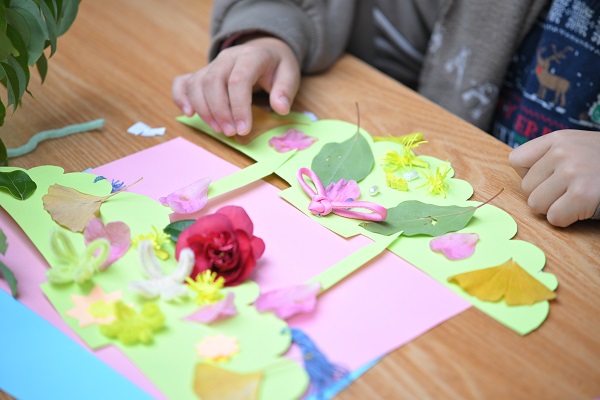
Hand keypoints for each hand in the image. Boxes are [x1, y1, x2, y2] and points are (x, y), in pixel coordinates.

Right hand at [172, 37, 299, 135]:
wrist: (264, 51)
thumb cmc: (276, 67)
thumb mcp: (289, 74)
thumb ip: (285, 90)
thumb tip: (280, 108)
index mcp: (250, 56)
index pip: (238, 80)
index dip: (239, 107)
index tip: (243, 129)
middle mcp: (227, 58)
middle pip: (213, 82)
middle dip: (220, 111)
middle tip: (231, 133)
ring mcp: (211, 65)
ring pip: (197, 84)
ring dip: (204, 110)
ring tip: (219, 130)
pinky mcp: (201, 73)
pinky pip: (183, 83)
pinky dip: (181, 98)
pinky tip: (188, 114)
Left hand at [509, 129, 599, 226]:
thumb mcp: (579, 147)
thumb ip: (550, 156)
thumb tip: (523, 176)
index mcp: (558, 139)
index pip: (516, 160)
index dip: (530, 175)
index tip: (550, 178)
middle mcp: (562, 152)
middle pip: (526, 188)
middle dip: (545, 195)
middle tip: (571, 191)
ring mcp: (572, 172)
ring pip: (536, 205)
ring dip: (555, 208)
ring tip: (577, 198)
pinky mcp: (582, 195)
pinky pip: (554, 218)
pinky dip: (567, 219)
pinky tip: (584, 208)